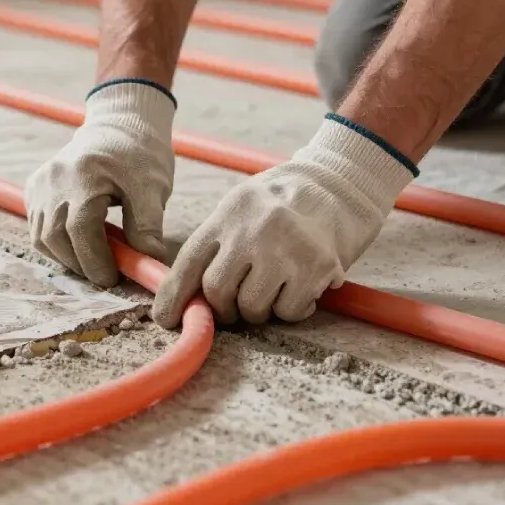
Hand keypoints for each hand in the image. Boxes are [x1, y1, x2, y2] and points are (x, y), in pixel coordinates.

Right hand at [24, 80, 175, 286]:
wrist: (120, 124)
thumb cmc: (140, 155)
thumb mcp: (153, 188)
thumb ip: (148, 226)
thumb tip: (146, 262)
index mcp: (84, 175)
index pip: (80, 230)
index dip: (94, 261)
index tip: (112, 278)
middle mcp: (53, 178)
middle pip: (54, 237)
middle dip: (80, 264)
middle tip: (105, 274)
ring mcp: (40, 182)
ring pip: (41, 236)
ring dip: (66, 256)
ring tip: (93, 259)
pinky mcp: (34, 186)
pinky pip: (37, 225)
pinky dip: (55, 241)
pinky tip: (78, 242)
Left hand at [153, 116, 416, 327]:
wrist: (339, 185)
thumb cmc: (283, 205)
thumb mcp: (242, 210)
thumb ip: (218, 245)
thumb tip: (188, 297)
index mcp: (228, 214)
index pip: (190, 261)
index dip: (173, 296)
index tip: (165, 319)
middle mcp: (252, 229)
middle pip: (217, 291)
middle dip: (223, 309)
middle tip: (237, 307)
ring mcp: (284, 248)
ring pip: (252, 307)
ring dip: (260, 310)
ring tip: (275, 289)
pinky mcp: (315, 266)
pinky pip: (289, 311)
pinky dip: (293, 309)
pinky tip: (302, 287)